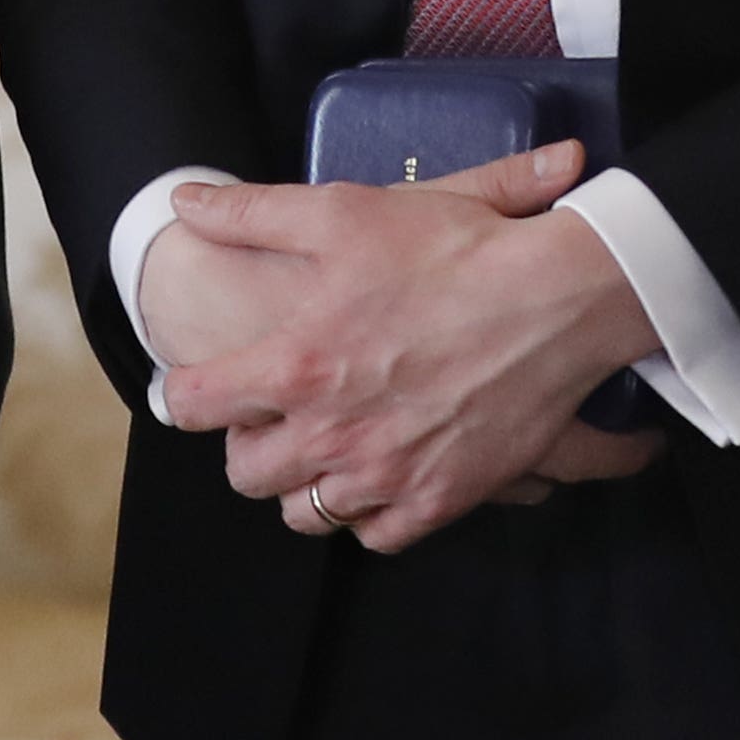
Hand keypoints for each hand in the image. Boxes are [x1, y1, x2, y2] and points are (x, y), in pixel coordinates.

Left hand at [155, 144, 659, 553]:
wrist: (555, 296)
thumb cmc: (449, 250)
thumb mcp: (343, 213)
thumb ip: (253, 213)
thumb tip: (185, 204)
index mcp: (296, 366)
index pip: (196, 404)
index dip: (184, 393)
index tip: (192, 389)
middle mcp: (332, 434)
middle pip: (246, 474)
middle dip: (245, 446)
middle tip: (264, 422)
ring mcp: (387, 475)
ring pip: (306, 513)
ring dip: (303, 484)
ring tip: (319, 452)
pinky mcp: (441, 500)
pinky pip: (377, 536)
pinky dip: (370, 513)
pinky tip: (376, 479)